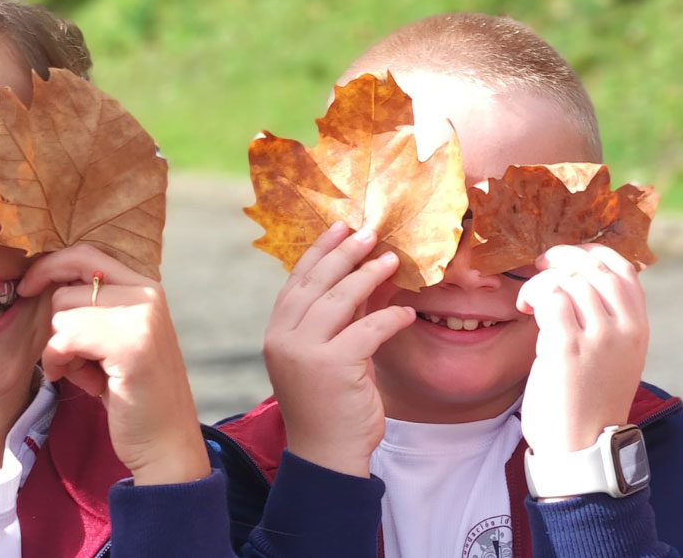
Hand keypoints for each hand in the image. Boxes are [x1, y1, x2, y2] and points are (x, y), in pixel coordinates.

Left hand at [20, 244, 207, 485]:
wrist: (166, 443)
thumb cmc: (134, 396)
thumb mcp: (117, 340)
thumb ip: (94, 309)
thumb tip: (43, 283)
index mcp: (145, 288)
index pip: (85, 254)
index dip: (49, 267)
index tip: (28, 288)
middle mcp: (147, 294)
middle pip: (66, 288)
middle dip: (57, 327)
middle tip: (76, 360)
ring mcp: (142, 317)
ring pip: (61, 313)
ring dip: (59, 349)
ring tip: (87, 374)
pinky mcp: (130, 344)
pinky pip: (65, 338)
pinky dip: (60, 362)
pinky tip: (83, 383)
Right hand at [261, 223, 414, 477]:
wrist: (327, 454)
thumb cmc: (329, 405)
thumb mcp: (327, 355)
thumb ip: (338, 320)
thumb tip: (364, 278)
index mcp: (277, 333)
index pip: (297, 282)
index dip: (320, 251)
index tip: (340, 228)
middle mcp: (284, 339)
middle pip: (316, 283)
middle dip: (345, 253)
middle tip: (370, 233)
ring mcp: (305, 353)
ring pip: (339, 299)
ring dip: (368, 275)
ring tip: (391, 259)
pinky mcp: (332, 367)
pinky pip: (367, 329)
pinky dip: (389, 317)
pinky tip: (406, 311)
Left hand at [515, 244, 647, 456]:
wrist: (582, 449)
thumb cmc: (589, 405)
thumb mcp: (614, 358)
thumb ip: (607, 323)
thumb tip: (579, 284)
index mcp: (638, 329)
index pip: (624, 269)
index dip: (593, 254)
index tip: (568, 258)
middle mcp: (624, 329)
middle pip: (594, 268)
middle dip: (561, 260)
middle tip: (539, 268)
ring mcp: (598, 337)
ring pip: (569, 279)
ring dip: (542, 282)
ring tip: (530, 301)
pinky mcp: (567, 347)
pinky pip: (550, 297)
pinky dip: (534, 294)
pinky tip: (525, 309)